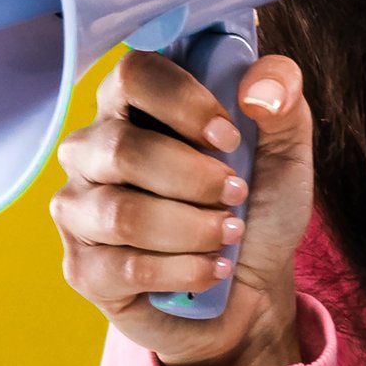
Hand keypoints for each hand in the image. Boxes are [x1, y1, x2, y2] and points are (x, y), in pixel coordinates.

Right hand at [49, 47, 318, 365]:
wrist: (253, 290)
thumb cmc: (256, 207)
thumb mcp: (286, 148)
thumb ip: (282, 95)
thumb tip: (256, 89)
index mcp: (133, 106)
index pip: (133, 75)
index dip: (183, 102)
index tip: (228, 137)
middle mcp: (92, 151)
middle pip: (122, 149)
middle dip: (195, 179)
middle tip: (236, 195)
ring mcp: (79, 210)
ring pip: (122, 214)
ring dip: (193, 228)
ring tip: (228, 235)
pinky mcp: (83, 268)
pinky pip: (126, 267)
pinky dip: (184, 270)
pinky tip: (211, 269)